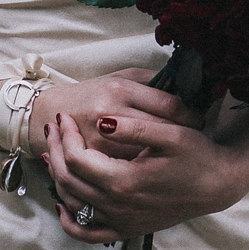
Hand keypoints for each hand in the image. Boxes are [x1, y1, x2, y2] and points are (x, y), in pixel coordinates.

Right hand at [26, 69, 197, 163]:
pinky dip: (143, 171)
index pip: (169, 105)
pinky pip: (126, 172)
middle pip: (160, 132)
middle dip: (181, 137)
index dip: (191, 115)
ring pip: (145, 156)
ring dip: (164, 157)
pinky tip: (152, 169)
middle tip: (193, 141)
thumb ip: (152, 80)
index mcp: (119, 90)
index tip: (199, 121)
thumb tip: (187, 83)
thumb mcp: (122, 78)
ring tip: (176, 155)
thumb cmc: (93, 94)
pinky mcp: (92, 163)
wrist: (49, 113)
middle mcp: (108, 115)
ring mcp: (98, 142)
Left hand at [43, 91, 248, 244]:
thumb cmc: (198, 155)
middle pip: (69, 180)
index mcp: (125, 181)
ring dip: (57, 178)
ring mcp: (122, 222)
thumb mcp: (172, 134)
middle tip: (53, 128)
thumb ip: (134, 128)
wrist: (219, 184)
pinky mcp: (128, 229)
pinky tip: (62, 204)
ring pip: (74, 204)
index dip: (66, 136)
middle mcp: (119, 206)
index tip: (65, 117)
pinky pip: (88, 233)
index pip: (78, 159)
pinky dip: (70, 221)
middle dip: (57, 150)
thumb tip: (102, 122)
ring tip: (53, 152)